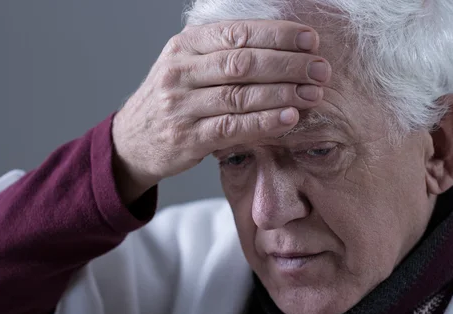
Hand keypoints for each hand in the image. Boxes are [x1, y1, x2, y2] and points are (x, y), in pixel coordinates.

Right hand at [111, 20, 330, 203]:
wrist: (132, 140)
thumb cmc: (172, 100)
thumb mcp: (187, 66)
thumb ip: (223, 54)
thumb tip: (282, 47)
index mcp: (185, 46)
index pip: (237, 34)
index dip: (278, 35)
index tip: (310, 40)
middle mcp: (181, 72)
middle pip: (243, 62)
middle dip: (288, 64)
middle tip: (320, 70)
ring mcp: (182, 105)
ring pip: (239, 95)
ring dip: (282, 93)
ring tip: (313, 94)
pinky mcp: (187, 137)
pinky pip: (232, 127)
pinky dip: (263, 122)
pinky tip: (288, 118)